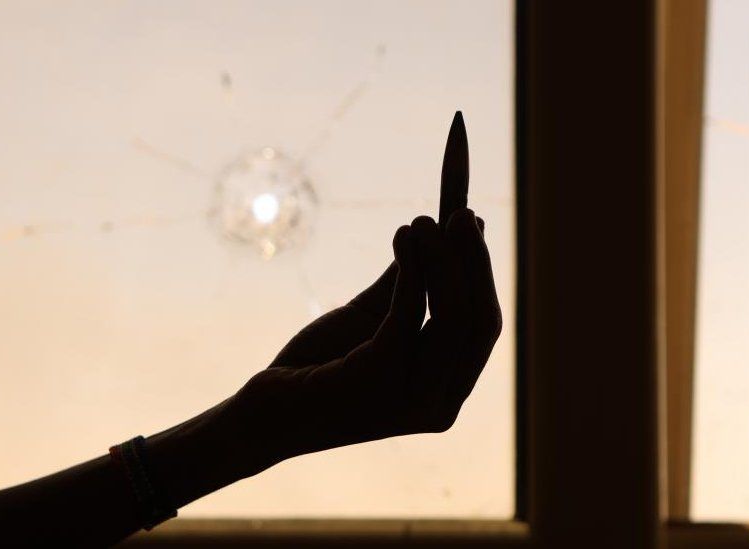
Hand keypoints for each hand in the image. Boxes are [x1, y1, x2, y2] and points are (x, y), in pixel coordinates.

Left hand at [230, 209, 501, 463]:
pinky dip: (411, 268)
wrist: (264, 412)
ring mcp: (413, 399)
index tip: (471, 223)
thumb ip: (410, 284)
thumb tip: (444, 229)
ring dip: (442, 258)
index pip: (484, 326)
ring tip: (423, 219)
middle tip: (462, 213)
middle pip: (479, 319)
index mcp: (445, 393)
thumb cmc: (319, 366)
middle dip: (474, 260)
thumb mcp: (371, 319)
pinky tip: (401, 236)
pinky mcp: (379, 380)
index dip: (482, 271)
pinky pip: (409, 312)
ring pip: (453, 314)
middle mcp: (439, 404)